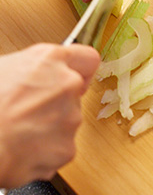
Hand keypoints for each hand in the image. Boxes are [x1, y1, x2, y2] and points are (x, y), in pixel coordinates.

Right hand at [0, 43, 99, 187]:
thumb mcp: (6, 68)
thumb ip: (38, 69)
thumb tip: (45, 75)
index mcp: (50, 59)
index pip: (88, 59)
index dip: (82, 69)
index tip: (78, 77)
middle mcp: (67, 84)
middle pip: (75, 94)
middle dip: (58, 102)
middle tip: (31, 110)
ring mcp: (70, 117)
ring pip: (68, 121)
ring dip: (51, 126)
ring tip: (21, 130)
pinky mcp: (66, 148)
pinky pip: (61, 147)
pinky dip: (46, 150)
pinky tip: (24, 148)